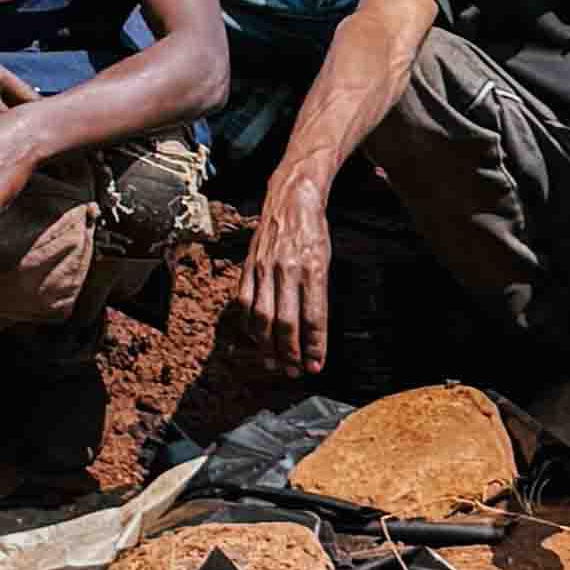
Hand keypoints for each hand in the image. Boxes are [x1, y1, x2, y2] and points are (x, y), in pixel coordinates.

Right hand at [242, 161, 335, 373]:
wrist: (291, 197)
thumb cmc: (313, 231)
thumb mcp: (325, 261)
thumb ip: (318, 296)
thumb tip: (314, 335)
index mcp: (312, 268)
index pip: (314, 317)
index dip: (314, 346)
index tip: (316, 366)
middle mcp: (286, 268)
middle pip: (286, 322)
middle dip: (290, 353)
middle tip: (294, 372)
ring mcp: (263, 267)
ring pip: (262, 317)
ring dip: (268, 346)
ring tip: (275, 364)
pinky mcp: (248, 265)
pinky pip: (244, 302)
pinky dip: (249, 325)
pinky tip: (256, 339)